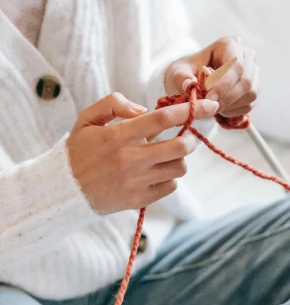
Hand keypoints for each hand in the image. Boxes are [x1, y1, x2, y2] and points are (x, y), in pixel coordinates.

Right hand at [67, 92, 217, 213]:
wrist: (65, 190)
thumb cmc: (79, 150)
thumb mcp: (87, 119)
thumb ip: (114, 104)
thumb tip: (143, 109)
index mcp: (118, 136)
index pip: (161, 119)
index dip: (189, 111)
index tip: (209, 106)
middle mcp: (129, 160)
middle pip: (178, 147)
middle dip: (189, 140)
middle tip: (185, 137)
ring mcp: (135, 182)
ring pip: (178, 168)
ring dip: (179, 159)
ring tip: (166, 156)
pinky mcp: (139, 200)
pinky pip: (170, 187)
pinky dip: (169, 178)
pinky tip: (156, 172)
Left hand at [165, 36, 258, 118]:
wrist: (194, 79)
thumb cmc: (187, 72)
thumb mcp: (178, 73)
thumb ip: (182, 79)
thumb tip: (189, 85)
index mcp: (229, 44)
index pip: (235, 64)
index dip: (224, 84)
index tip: (209, 98)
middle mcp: (246, 56)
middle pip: (245, 81)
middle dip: (226, 98)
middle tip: (208, 107)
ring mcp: (252, 73)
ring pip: (250, 94)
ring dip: (230, 106)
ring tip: (212, 106)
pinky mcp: (253, 89)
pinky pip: (249, 105)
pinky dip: (234, 111)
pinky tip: (220, 109)